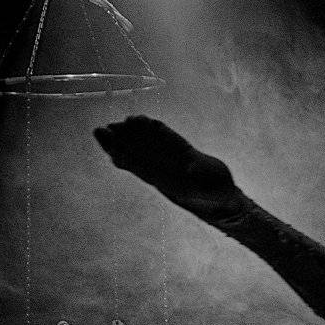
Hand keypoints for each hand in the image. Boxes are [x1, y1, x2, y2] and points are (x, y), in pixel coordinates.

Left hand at [95, 116, 243, 219]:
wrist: (225, 203)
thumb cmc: (218, 201)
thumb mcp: (209, 193)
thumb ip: (200, 181)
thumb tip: (190, 168)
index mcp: (165, 181)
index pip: (137, 166)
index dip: (121, 154)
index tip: (108, 147)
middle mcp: (165, 171)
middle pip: (136, 154)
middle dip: (118, 143)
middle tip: (99, 130)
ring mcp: (173, 161)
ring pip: (148, 145)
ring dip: (134, 134)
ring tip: (122, 120)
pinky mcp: (184, 153)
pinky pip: (166, 140)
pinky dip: (155, 130)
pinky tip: (144, 121)